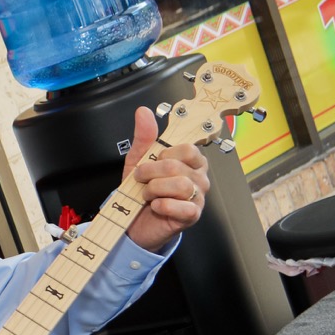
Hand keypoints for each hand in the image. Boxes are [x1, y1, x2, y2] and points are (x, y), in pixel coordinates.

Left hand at [123, 106, 210, 252]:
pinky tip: (155, 206)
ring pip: (180, 185)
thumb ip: (144, 137)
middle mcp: (198, 177)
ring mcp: (198, 197)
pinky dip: (164, 206)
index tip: (149, 164)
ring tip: (146, 195)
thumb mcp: (138, 161)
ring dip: (154, 189)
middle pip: (177, 167)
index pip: (187, 149)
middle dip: (151, 173)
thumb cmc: (141, 192)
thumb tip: (143, 112)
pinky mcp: (192, 215)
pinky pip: (183, 207)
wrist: (135, 222)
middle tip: (140, 180)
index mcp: (190, 161)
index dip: (162, 156)